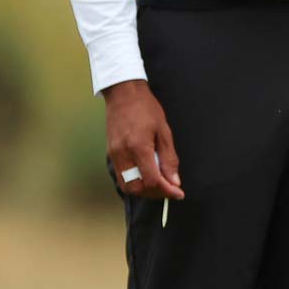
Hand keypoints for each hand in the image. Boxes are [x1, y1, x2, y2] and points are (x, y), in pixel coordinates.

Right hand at [103, 79, 183, 199]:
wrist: (124, 94)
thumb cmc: (147, 109)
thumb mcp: (164, 131)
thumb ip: (169, 158)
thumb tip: (174, 181)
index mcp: (139, 147)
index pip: (152, 180)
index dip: (167, 190)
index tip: (178, 193)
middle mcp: (123, 154)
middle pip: (137, 188)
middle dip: (155, 193)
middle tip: (170, 190)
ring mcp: (114, 155)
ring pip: (127, 186)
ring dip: (144, 190)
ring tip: (160, 185)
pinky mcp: (110, 154)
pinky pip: (121, 177)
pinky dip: (134, 182)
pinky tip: (147, 176)